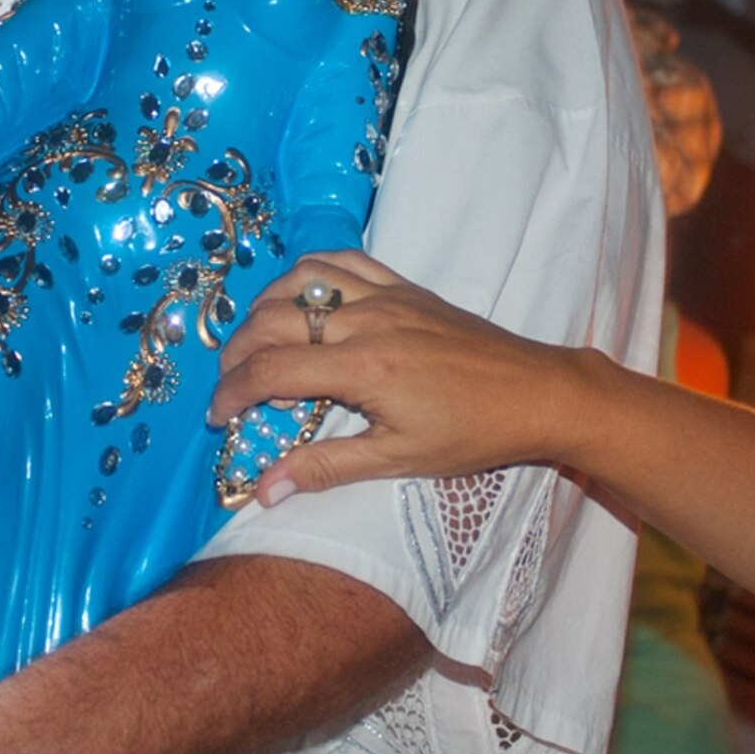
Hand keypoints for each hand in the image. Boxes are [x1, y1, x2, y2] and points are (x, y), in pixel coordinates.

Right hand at [207, 250, 580, 496]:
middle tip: (232, 386)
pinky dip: (307, 274)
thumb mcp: (400, 460)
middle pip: (273, 320)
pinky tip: (299, 298)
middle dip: (238, 353)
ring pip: (301, 281)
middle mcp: (368, 321)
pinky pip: (342, 262)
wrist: (536, 393)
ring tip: (256, 341)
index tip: (218, 417)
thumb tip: (264, 491)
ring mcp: (386, 296)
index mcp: (364, 368)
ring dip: (264, 307)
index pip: (272, 370)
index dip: (232, 393)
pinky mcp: (404, 286)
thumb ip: (327, 468)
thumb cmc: (472, 434)